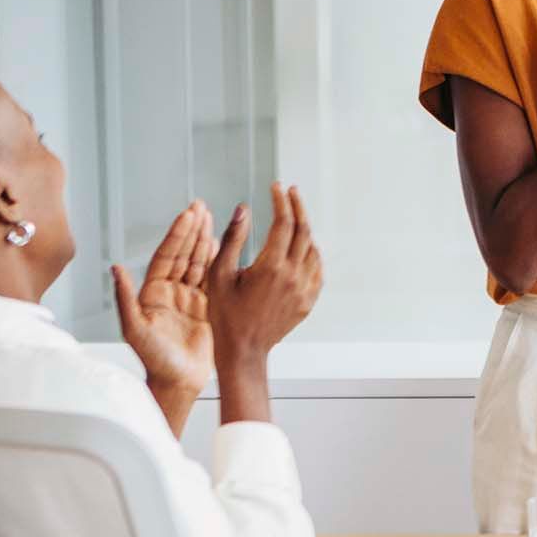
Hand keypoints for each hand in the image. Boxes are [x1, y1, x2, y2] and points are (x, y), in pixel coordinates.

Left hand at [112, 201, 216, 433]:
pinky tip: (220, 244)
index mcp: (152, 293)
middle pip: (182, 253)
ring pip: (197, 262)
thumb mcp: (135, 329)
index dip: (178, 235)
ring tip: (212, 217)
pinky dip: (216, 259)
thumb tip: (115, 267)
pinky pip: (211, 278)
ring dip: (204, 239)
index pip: (167, 256)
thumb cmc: (154, 360)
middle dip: (191, 229)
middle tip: (201, 206)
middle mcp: (169, 292)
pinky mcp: (204, 308)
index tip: (189, 215)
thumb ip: (125, 298)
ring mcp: (188, 298)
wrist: (177, 381)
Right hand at [208, 184, 323, 367]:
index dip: (281, 201)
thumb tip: (244, 208)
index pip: (284, 222)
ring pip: (313, 248)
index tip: (276, 186)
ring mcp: (305, 289)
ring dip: (305, 229)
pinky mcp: (309, 300)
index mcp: (271, 266)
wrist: (244, 350)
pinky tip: (301, 246)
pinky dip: (311, 251)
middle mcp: (294, 275)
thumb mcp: (219, 274)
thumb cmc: (224, 313)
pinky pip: (317, 268)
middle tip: (290, 191)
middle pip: (304, 230)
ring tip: (293, 216)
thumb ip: (233, 239)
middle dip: (298, 206)